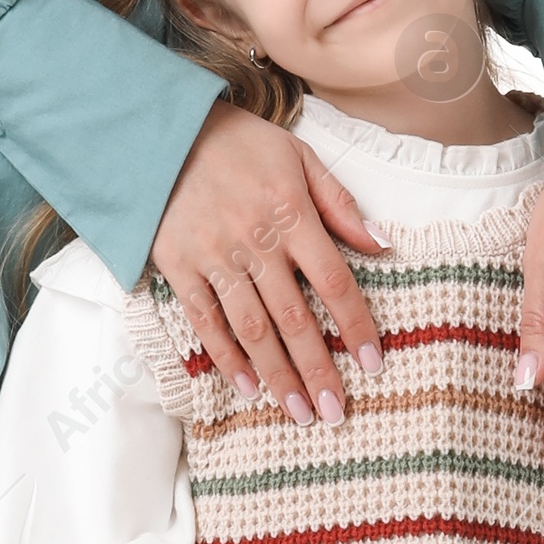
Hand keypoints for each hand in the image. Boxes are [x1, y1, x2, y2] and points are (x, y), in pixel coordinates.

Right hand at [151, 98, 387, 419]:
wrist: (162, 130)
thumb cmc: (240, 142)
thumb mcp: (299, 157)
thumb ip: (340, 203)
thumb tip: (382, 245)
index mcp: (292, 214)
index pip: (334, 282)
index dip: (356, 326)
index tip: (373, 363)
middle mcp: (256, 241)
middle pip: (295, 318)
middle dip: (318, 370)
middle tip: (336, 413)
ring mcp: (214, 257)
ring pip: (252, 329)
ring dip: (278, 376)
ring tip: (300, 413)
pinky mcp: (178, 265)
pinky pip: (205, 321)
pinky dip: (226, 357)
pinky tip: (247, 388)